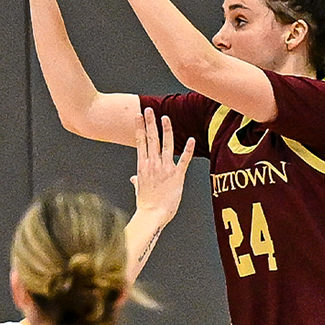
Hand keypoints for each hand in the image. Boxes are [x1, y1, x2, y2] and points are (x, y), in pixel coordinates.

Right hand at [131, 106, 193, 220]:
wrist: (152, 215)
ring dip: (166, 130)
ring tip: (165, 118)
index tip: (138, 116)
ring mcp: (165, 169)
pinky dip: (187, 149)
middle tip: (148, 109)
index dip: (139, 127)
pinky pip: (184, 160)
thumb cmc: (146, 204)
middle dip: (150, 123)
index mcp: (142, 166)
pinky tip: (191, 139)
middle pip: (151, 139)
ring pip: (166, 145)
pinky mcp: (177, 176)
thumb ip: (137, 181)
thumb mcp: (139, 190)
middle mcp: (153, 164)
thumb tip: (134, 179)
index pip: (140, 142)